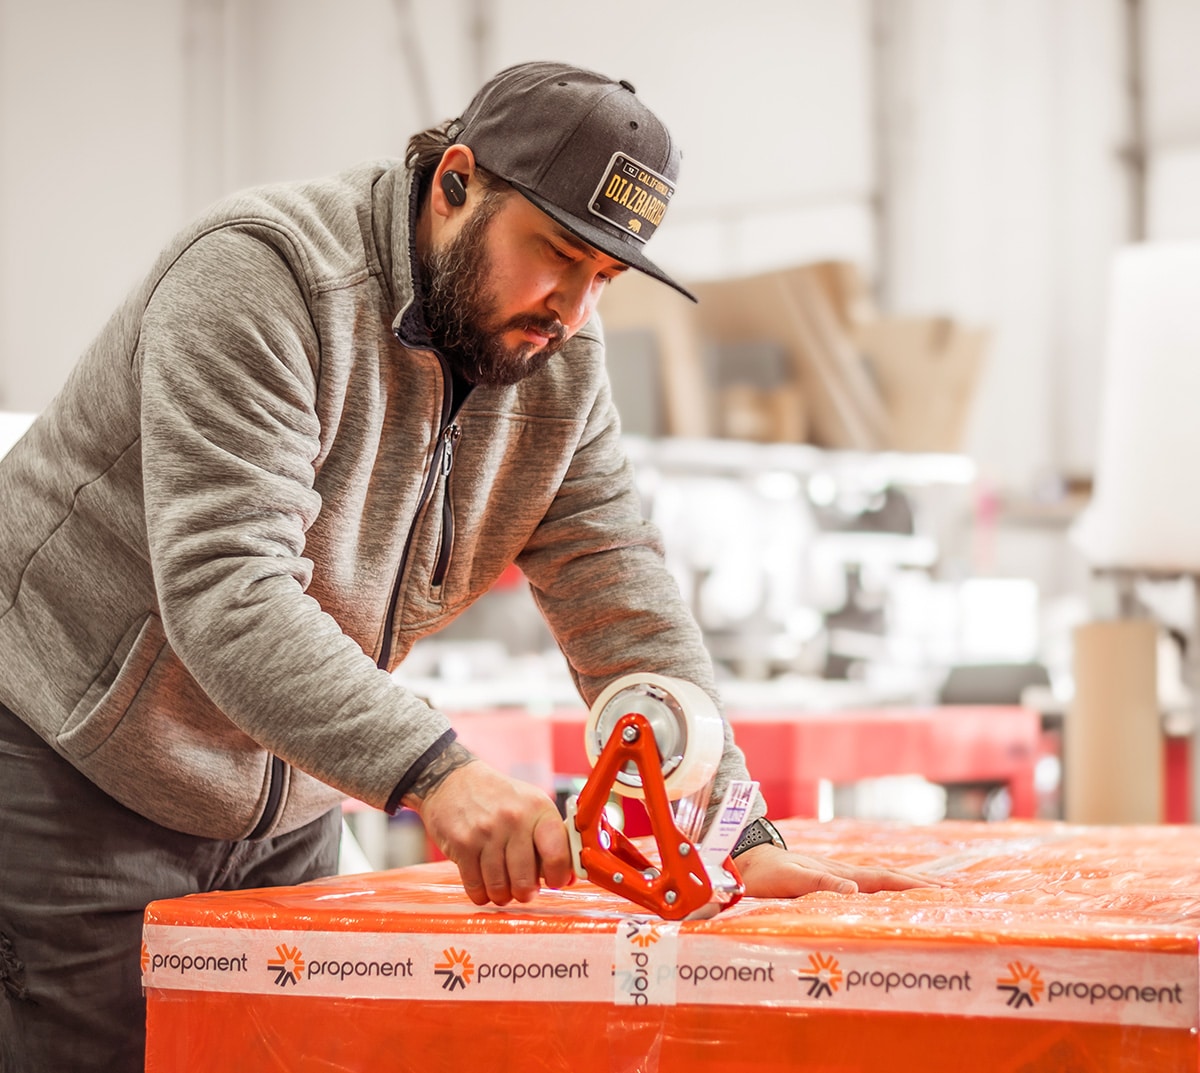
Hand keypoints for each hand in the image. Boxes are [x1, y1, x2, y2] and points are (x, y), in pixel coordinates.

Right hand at [415, 760, 573, 905]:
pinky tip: (484, 886)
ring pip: (499, 888)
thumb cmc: (498, 797)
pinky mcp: (462, 844)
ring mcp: (485, 832)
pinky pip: (475, 887)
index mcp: (538, 809)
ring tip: (503, 888)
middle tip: (523, 889)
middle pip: (525, 880)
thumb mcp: (531, 806)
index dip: (558, 876)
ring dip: (502, 895)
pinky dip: (481, 894)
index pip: (557, 854)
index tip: (554, 881)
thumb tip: (568, 875)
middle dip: (525, 892)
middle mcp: (513, 819)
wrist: (452, 779)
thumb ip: (551, 838)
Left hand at [734, 843, 938, 897]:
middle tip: (951, 890)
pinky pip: (864, 881)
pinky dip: (884, 884)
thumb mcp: (789, 880)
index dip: (910, 886)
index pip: (882, 879)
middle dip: (918, 882)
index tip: (940, 891)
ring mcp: (836, 871)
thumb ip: (820, 883)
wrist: (745, 857)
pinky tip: (888, 889)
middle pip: (887, 876)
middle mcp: (842, 870)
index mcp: (839, 872)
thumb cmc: (765, 873)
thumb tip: (855, 889)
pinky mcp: (827, 876)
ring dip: (904, 882)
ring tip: (930, 888)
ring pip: (878, 877)